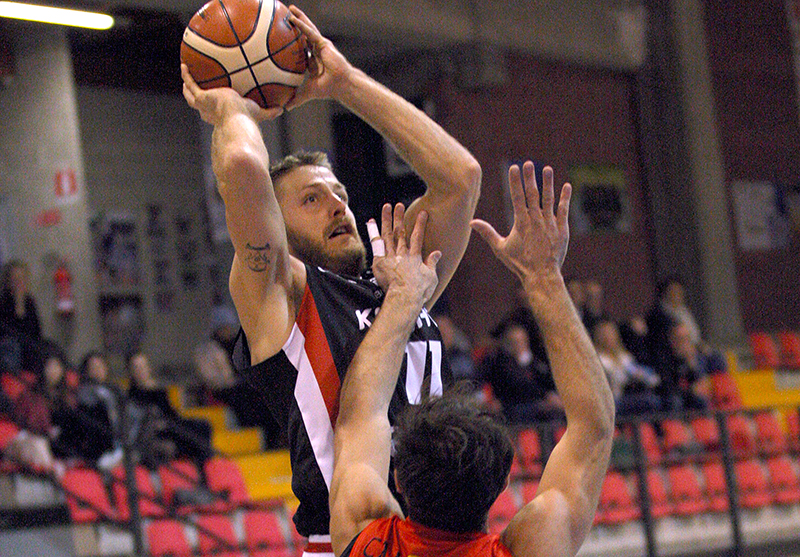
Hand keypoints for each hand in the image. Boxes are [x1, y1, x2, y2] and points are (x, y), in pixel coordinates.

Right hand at [181, 64, 282, 124]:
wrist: (237, 119)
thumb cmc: (248, 120)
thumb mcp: (259, 113)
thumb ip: (269, 111)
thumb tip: (282, 109)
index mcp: (220, 117)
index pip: (215, 113)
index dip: (212, 108)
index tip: (214, 101)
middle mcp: (209, 112)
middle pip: (199, 105)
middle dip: (196, 97)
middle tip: (194, 89)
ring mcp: (203, 105)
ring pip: (190, 95)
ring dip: (187, 87)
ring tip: (186, 76)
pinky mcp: (201, 97)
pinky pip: (191, 84)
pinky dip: (187, 75)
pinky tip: (185, 65)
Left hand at [285, 5, 353, 108]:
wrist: (340, 85)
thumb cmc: (327, 89)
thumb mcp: (307, 93)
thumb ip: (296, 98)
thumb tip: (285, 108)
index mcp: (311, 60)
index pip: (299, 49)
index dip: (291, 43)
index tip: (281, 38)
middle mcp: (315, 51)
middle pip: (302, 35)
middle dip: (294, 26)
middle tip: (284, 17)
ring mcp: (319, 45)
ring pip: (306, 29)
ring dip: (298, 18)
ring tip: (289, 9)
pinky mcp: (322, 43)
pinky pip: (310, 31)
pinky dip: (301, 24)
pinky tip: (293, 18)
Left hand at [370, 203, 440, 307]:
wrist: (404, 298)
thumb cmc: (418, 291)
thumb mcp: (431, 277)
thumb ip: (432, 263)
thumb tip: (437, 253)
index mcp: (415, 256)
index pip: (418, 236)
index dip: (420, 223)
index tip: (422, 212)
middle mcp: (402, 253)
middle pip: (400, 232)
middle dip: (400, 217)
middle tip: (399, 205)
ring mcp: (390, 257)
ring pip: (387, 234)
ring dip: (386, 220)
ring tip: (386, 207)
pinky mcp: (379, 262)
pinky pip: (375, 244)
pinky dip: (373, 232)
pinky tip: (371, 222)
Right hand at [470, 162, 570, 287]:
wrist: (541, 275)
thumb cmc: (519, 263)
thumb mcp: (500, 248)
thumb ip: (487, 233)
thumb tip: (471, 222)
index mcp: (521, 223)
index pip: (517, 197)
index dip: (515, 181)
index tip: (514, 167)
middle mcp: (536, 220)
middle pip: (532, 194)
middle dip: (530, 177)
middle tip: (528, 162)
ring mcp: (550, 224)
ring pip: (549, 199)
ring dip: (548, 183)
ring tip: (547, 169)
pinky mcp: (562, 229)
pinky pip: (563, 210)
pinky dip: (565, 198)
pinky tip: (566, 186)